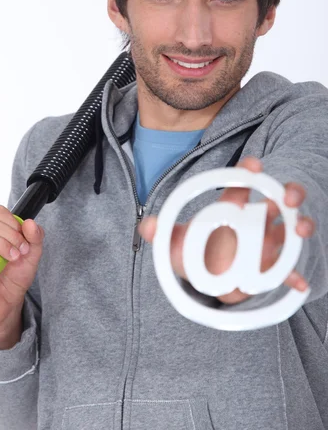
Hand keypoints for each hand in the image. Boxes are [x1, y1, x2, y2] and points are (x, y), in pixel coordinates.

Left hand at [138, 156, 314, 304]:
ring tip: (301, 229)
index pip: (244, 182)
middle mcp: (256, 221)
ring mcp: (268, 243)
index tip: (253, 165)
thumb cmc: (194, 252)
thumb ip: (161, 232)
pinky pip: (289, 271)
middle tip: (287, 197)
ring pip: (293, 229)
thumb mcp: (175, 242)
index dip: (249, 170)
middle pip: (280, 199)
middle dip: (289, 193)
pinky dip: (296, 276)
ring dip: (301, 226)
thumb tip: (147, 226)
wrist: (205, 279)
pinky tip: (299, 284)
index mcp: (233, 208)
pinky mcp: (273, 268)